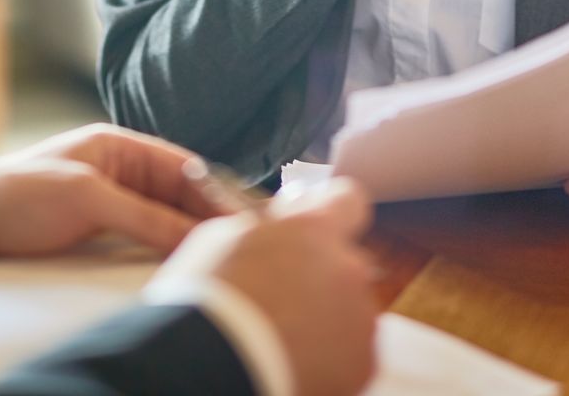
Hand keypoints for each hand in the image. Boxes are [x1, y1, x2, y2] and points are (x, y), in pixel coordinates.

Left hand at [0, 124, 227, 257]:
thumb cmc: (21, 196)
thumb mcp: (88, 200)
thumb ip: (145, 215)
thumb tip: (195, 234)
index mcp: (120, 147)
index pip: (183, 166)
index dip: (215, 190)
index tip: (243, 216)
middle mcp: (121, 170)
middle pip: (180, 193)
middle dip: (207, 215)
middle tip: (239, 243)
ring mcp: (112, 200)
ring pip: (166, 216)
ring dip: (188, 234)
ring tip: (219, 255)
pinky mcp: (101, 229)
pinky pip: (145, 235)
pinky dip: (165, 247)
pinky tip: (181, 262)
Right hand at [156, 179, 379, 395]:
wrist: (210, 369)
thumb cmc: (205, 303)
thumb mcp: (221, 241)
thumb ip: (265, 227)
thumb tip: (279, 224)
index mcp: (312, 229)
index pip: (348, 200)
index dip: (334, 212)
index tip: (320, 227)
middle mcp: (347, 267)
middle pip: (345, 262)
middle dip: (321, 275)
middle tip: (282, 298)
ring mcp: (360, 317)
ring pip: (349, 309)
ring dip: (326, 317)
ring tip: (283, 337)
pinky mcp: (363, 362)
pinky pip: (352, 351)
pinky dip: (330, 357)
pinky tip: (294, 361)